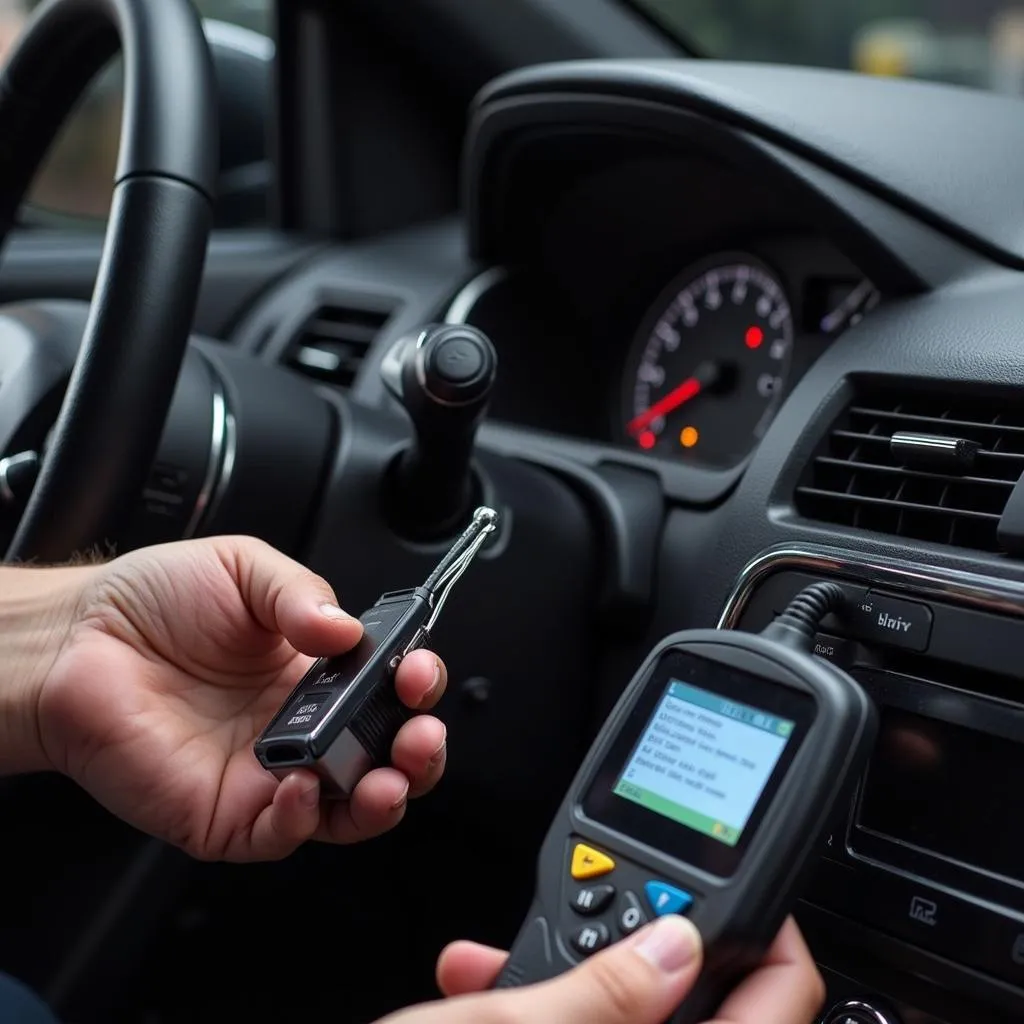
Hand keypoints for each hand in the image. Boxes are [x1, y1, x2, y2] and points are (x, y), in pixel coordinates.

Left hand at [28, 536, 448, 860]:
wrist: (74, 639)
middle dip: (419, 752)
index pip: (389, 690)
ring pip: (348, 809)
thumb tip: (348, 630)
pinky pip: (280, 833)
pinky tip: (305, 787)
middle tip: (419, 731)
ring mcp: (266, 773)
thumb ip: (301, 594)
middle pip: (385, 757)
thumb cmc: (152, 602)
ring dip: (383, 798)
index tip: (417, 669)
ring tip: (388, 775)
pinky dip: (304, 819)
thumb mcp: (242, 569)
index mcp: (316, 671)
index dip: (415, 685)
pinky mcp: (224, 813)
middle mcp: (301, 726)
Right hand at [380, 915, 823, 1023]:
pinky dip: (542, 1006)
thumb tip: (683, 944)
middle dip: (643, 949)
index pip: (784, 1009)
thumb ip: (608, 992)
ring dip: (576, 973)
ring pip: (628, 1023)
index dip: (769, 940)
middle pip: (704, 1013)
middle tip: (603, 908)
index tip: (733, 890)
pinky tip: (483, 983)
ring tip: (513, 945)